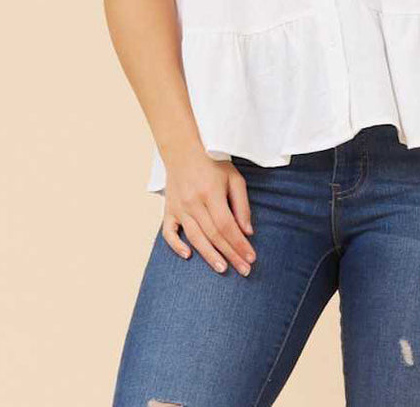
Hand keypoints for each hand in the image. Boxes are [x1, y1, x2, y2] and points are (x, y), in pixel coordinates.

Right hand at [161, 148, 257, 276]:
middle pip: (214, 235)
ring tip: (223, 268)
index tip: (251, 258)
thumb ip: (242, 205)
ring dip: (209, 256)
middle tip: (244, 270)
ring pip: (195, 237)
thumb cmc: (213, 163)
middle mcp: (193, 202)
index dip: (239, 244)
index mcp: (211, 193)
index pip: (227, 226)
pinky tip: (188, 255)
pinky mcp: (169, 210)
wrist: (184, 149)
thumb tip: (247, 232)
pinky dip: (176, 246)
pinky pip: (169, 232)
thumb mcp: (234, 178)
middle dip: (231, 254)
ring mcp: (179, 207)